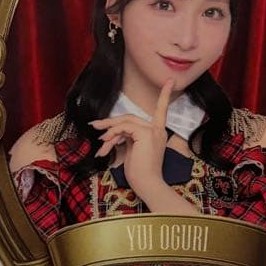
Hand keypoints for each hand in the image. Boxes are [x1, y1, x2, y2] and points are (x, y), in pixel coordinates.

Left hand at [89, 78, 174, 197]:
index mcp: (157, 132)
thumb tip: (112, 133)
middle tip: (95, 125)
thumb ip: (128, 137)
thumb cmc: (140, 173)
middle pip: (130, 117)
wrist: (148, 184)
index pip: (162, 110)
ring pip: (125, 121)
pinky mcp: (145, 134)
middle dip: (111, 122)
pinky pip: (124, 127)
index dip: (165, 95)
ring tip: (100, 142)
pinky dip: (112, 134)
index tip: (170, 81)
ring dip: (109, 130)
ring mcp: (153, 131)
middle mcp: (157, 129)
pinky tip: (106, 145)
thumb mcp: (133, 151)